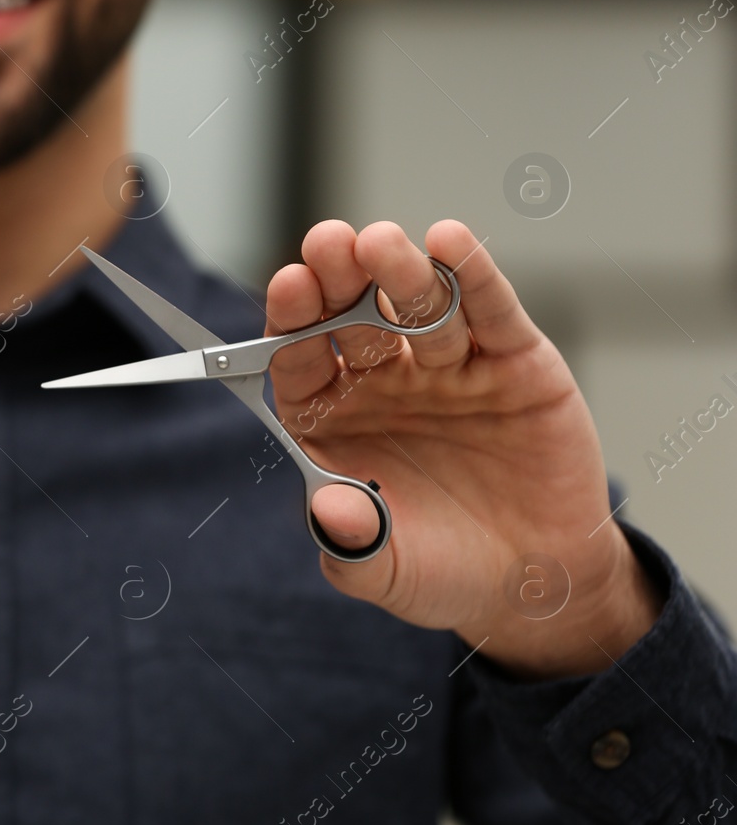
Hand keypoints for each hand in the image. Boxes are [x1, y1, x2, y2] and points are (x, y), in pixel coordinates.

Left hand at [265, 219, 662, 678]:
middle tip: (326, 244)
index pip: (300, 359)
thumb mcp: (387, 573)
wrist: (535, 583)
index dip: (293, 323)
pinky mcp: (513, 361)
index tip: (288, 286)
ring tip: (380, 244)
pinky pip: (490, 313)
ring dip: (399, 273)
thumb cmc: (443, 572)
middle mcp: (384, 382)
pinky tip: (450, 241)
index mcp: (333, 418)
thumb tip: (327, 511)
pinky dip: (473, 275)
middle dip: (338, 280)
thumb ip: (351, 545)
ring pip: (418, 307)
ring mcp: (448, 367)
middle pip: (353, 319)